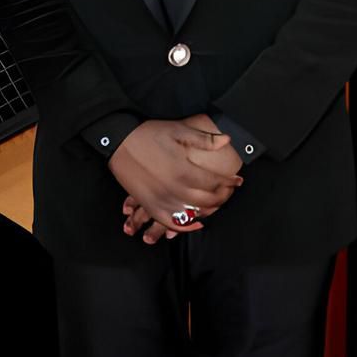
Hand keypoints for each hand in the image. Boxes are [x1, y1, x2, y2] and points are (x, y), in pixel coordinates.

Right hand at [110, 113, 243, 238]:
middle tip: (228, 191)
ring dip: (207, 211)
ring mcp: (160, 199)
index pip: (215, 182)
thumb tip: (227, 140)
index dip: (230, 182)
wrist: (119, 140)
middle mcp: (173, 189)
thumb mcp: (178, 130)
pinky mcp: (149, 205)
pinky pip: (170, 222)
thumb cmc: (148, 134)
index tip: (237, 180)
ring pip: (192, 214)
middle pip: (207, 201)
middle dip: (222, 197)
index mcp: (183, 170)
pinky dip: (185, 226)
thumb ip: (204, 139)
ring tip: (215, 203)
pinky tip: (195, 222)